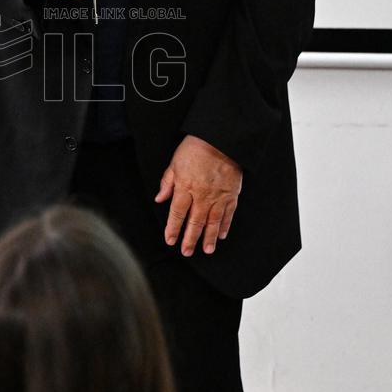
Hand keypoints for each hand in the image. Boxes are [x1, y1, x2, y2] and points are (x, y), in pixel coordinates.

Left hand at [155, 135, 241, 255]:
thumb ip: (167, 182)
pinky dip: (225, 226)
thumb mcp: (175, 163)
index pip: (177, 213)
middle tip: (186, 252)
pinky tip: (221, 235)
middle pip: (194, 222)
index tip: (170, 240)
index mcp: (185, 187)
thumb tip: (159, 199)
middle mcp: (202, 195)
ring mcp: (218, 196)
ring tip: (206, 250)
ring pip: (213, 222)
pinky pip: (228, 214)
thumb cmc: (196, 148)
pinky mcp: (231, 194)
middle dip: (190, 239)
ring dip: (208, 238)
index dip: (173, 228)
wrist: (221, 139)